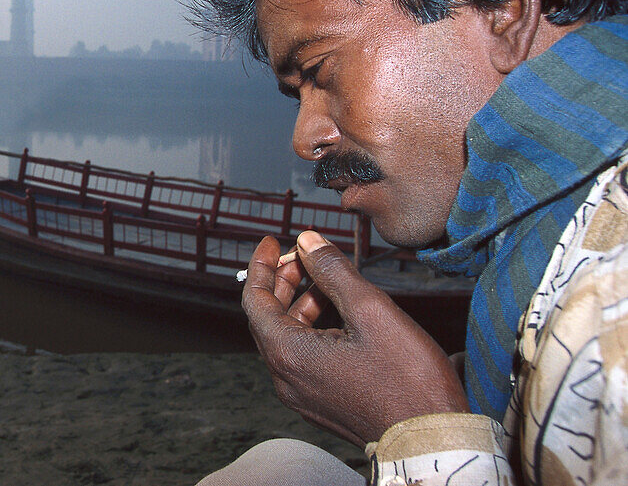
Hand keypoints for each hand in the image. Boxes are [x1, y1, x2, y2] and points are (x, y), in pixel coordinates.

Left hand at [242, 231, 467, 446]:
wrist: (429, 443)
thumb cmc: (407, 381)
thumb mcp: (371, 311)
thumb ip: (333, 271)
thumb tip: (308, 241)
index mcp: (287, 354)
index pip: (254, 299)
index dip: (261, 265)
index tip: (272, 241)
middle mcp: (285, 378)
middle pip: (268, 318)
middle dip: (282, 281)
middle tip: (304, 256)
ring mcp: (302, 395)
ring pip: (287, 338)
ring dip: (299, 305)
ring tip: (326, 282)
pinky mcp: (320, 404)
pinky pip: (302, 358)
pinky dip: (310, 329)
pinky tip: (337, 316)